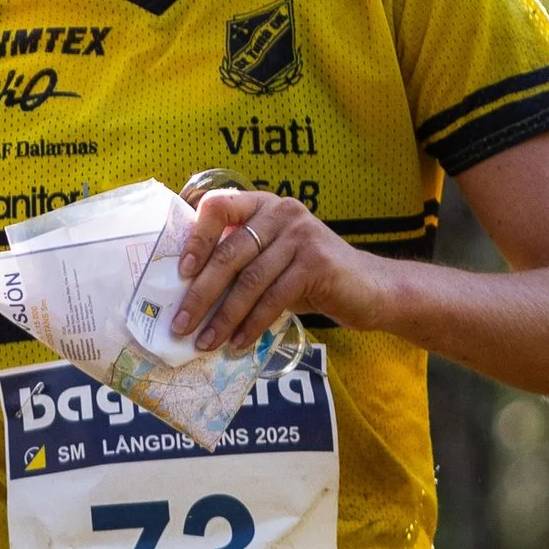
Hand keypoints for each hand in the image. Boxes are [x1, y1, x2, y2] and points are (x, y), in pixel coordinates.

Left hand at [171, 186, 393, 351]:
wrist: (368, 288)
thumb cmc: (308, 276)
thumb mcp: (270, 260)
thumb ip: (238, 263)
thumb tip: (185, 294)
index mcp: (262, 205)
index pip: (219, 206)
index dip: (196, 238)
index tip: (181, 273)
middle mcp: (281, 212)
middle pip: (229, 254)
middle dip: (201, 294)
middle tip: (180, 325)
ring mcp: (301, 235)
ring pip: (250, 281)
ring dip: (223, 317)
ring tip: (205, 343)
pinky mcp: (317, 263)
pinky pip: (274, 298)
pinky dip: (252, 325)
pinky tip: (239, 343)